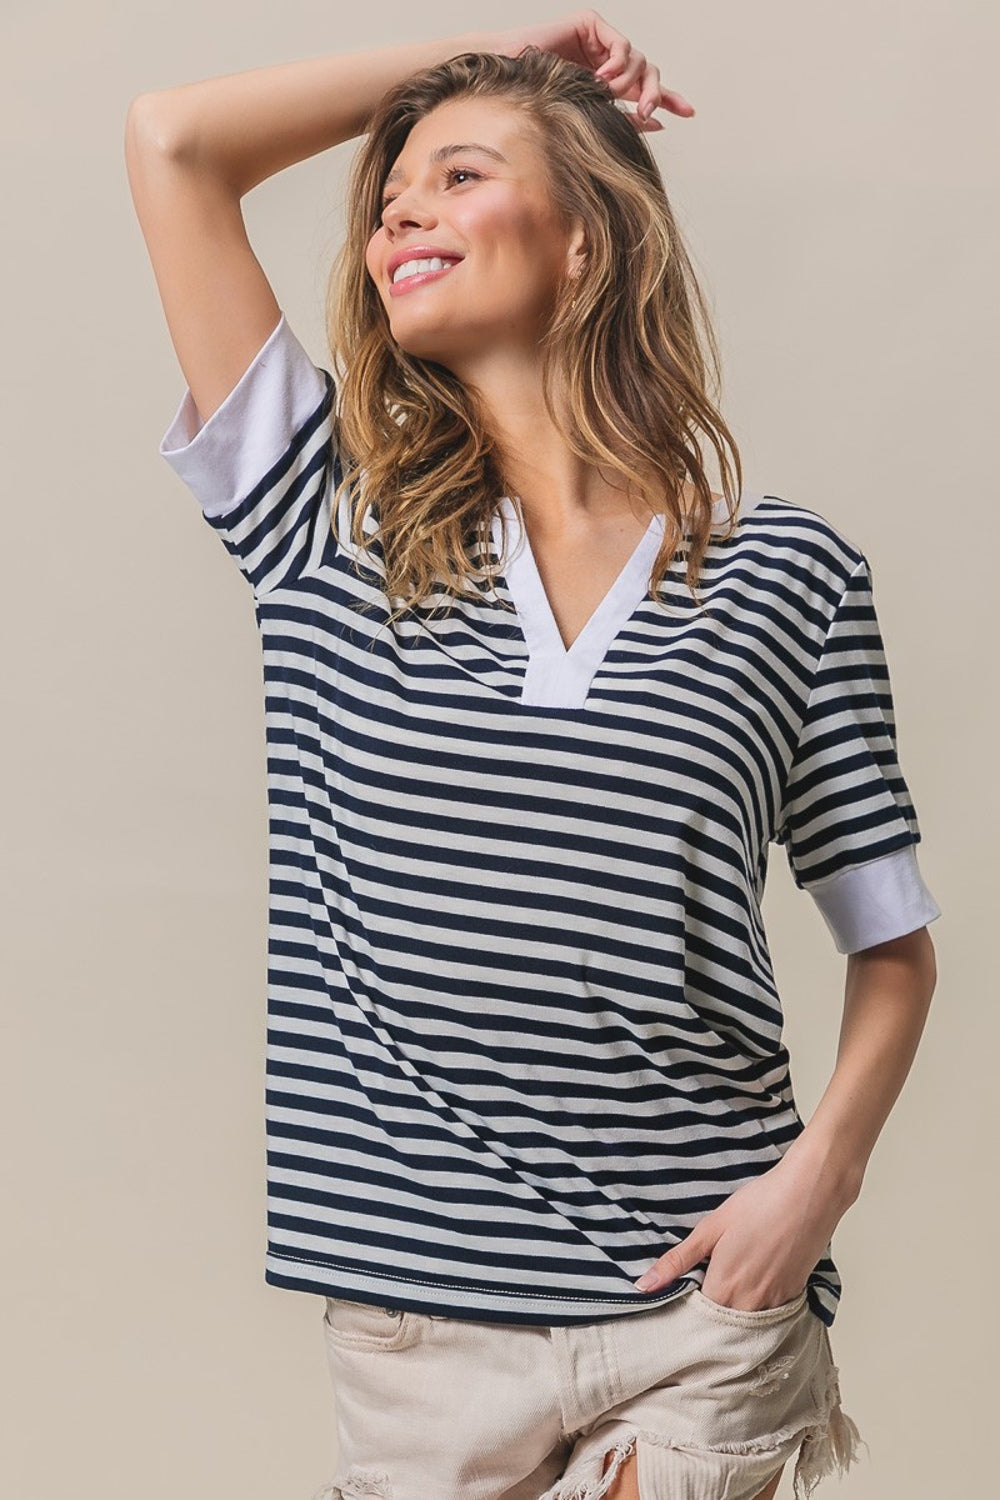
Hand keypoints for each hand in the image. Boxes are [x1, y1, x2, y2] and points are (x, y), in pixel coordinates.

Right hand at [492, 9, 695, 132]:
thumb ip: (622, 118)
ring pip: (639, 60)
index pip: (643, 89)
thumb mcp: (591, 115)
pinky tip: (601, 78)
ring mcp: (600, 42)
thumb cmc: (541, 102)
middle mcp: (607, 60)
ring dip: (627, 83)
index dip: (667, 98)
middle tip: (649, 110)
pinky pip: (622, 46)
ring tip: (607, 94)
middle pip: (648, 72)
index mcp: (607, 82)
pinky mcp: (592, 25)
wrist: (511, 80)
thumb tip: (655, 124)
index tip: (687, 113)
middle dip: (655, 92)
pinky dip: (618, 65)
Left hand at [633, 1149, 853, 1309]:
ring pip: (746, 1322)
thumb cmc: (760, 1204)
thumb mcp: (711, 1228)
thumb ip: (677, 1261)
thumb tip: (643, 1285)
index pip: (696, 1319)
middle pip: (721, 1326)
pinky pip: (769, 1315)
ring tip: (729, 1287)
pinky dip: (758, 1308)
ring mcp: (775, 1303)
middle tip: (703, 1294)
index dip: (686, 1312)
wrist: (809, 1195)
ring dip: (734, 1313)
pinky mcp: (794, 1296)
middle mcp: (749, 1305)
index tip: (679, 1303)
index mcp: (724, 1289)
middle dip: (709, 1318)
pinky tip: (754, 1284)